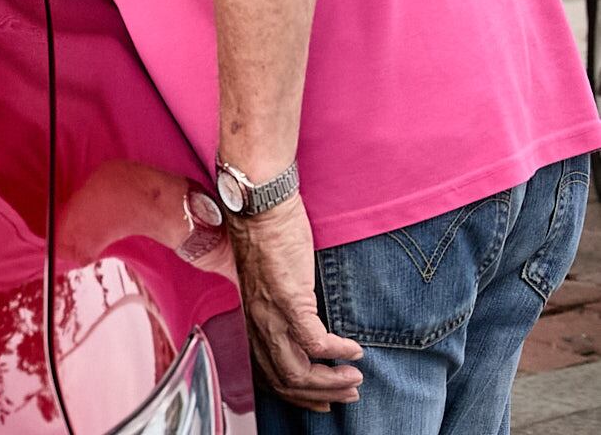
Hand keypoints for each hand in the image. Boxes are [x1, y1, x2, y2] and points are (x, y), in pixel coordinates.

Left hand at [229, 194, 364, 410]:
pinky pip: (314, 342)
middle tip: (349, 393)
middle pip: (285, 380)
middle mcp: (257, 323)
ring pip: (298, 371)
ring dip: (332, 381)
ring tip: (355, 378)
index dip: (299, 395)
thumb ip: (281, 310)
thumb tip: (305, 330)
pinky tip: (354, 350)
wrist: (260, 207)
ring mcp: (270, 314)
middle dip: (321, 394)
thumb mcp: (270, 284)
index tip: (323, 400)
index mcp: (253, 321)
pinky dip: (338, 352)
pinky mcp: (288, 299)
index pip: (270, 375)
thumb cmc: (269, 239)